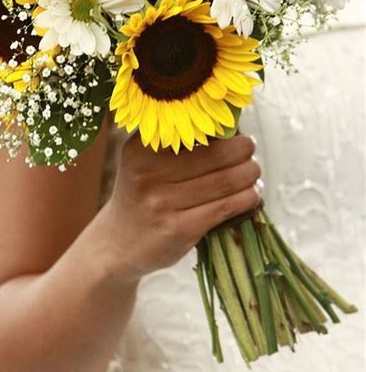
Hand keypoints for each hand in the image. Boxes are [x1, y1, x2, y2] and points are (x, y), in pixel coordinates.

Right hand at [96, 132, 260, 282]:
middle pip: (215, 154)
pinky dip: (247, 199)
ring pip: (226, 181)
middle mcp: (148, 172)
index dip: (221, 127)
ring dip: (250, 175)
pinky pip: (226, 207)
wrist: (117, 244)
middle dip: (242, 149)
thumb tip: (229, 127)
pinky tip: (251, 196)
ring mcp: (162, 202)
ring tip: (254, 173)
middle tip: (250, 149)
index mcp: (141, 148)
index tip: (234, 128)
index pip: (193, 129)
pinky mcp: (178, 229)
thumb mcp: (144, 162)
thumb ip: (176, 143)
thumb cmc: (141, 196)